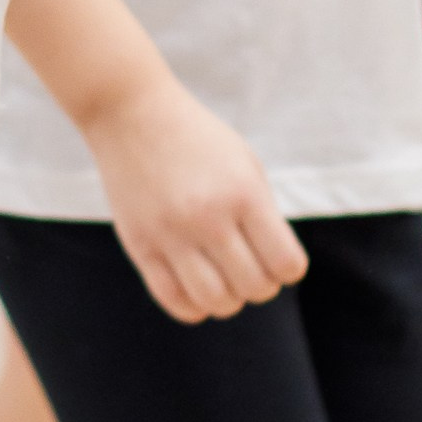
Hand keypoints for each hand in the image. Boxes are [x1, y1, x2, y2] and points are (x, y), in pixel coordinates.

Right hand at [85, 72, 307, 324]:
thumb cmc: (198, 139)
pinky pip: (173, 299)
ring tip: (225, 280)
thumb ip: (263, 215)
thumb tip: (275, 269)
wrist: (132, 114)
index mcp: (243, 193)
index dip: (289, 269)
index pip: (286, 263)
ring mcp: (171, 234)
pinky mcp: (140, 245)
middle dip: (262, 286)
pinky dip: (194, 307)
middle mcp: (208, 217)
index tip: (278, 257)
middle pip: (254, 287)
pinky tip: (198, 288)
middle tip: (251, 268)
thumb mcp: (245, 164)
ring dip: (229, 300)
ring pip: (216, 302)